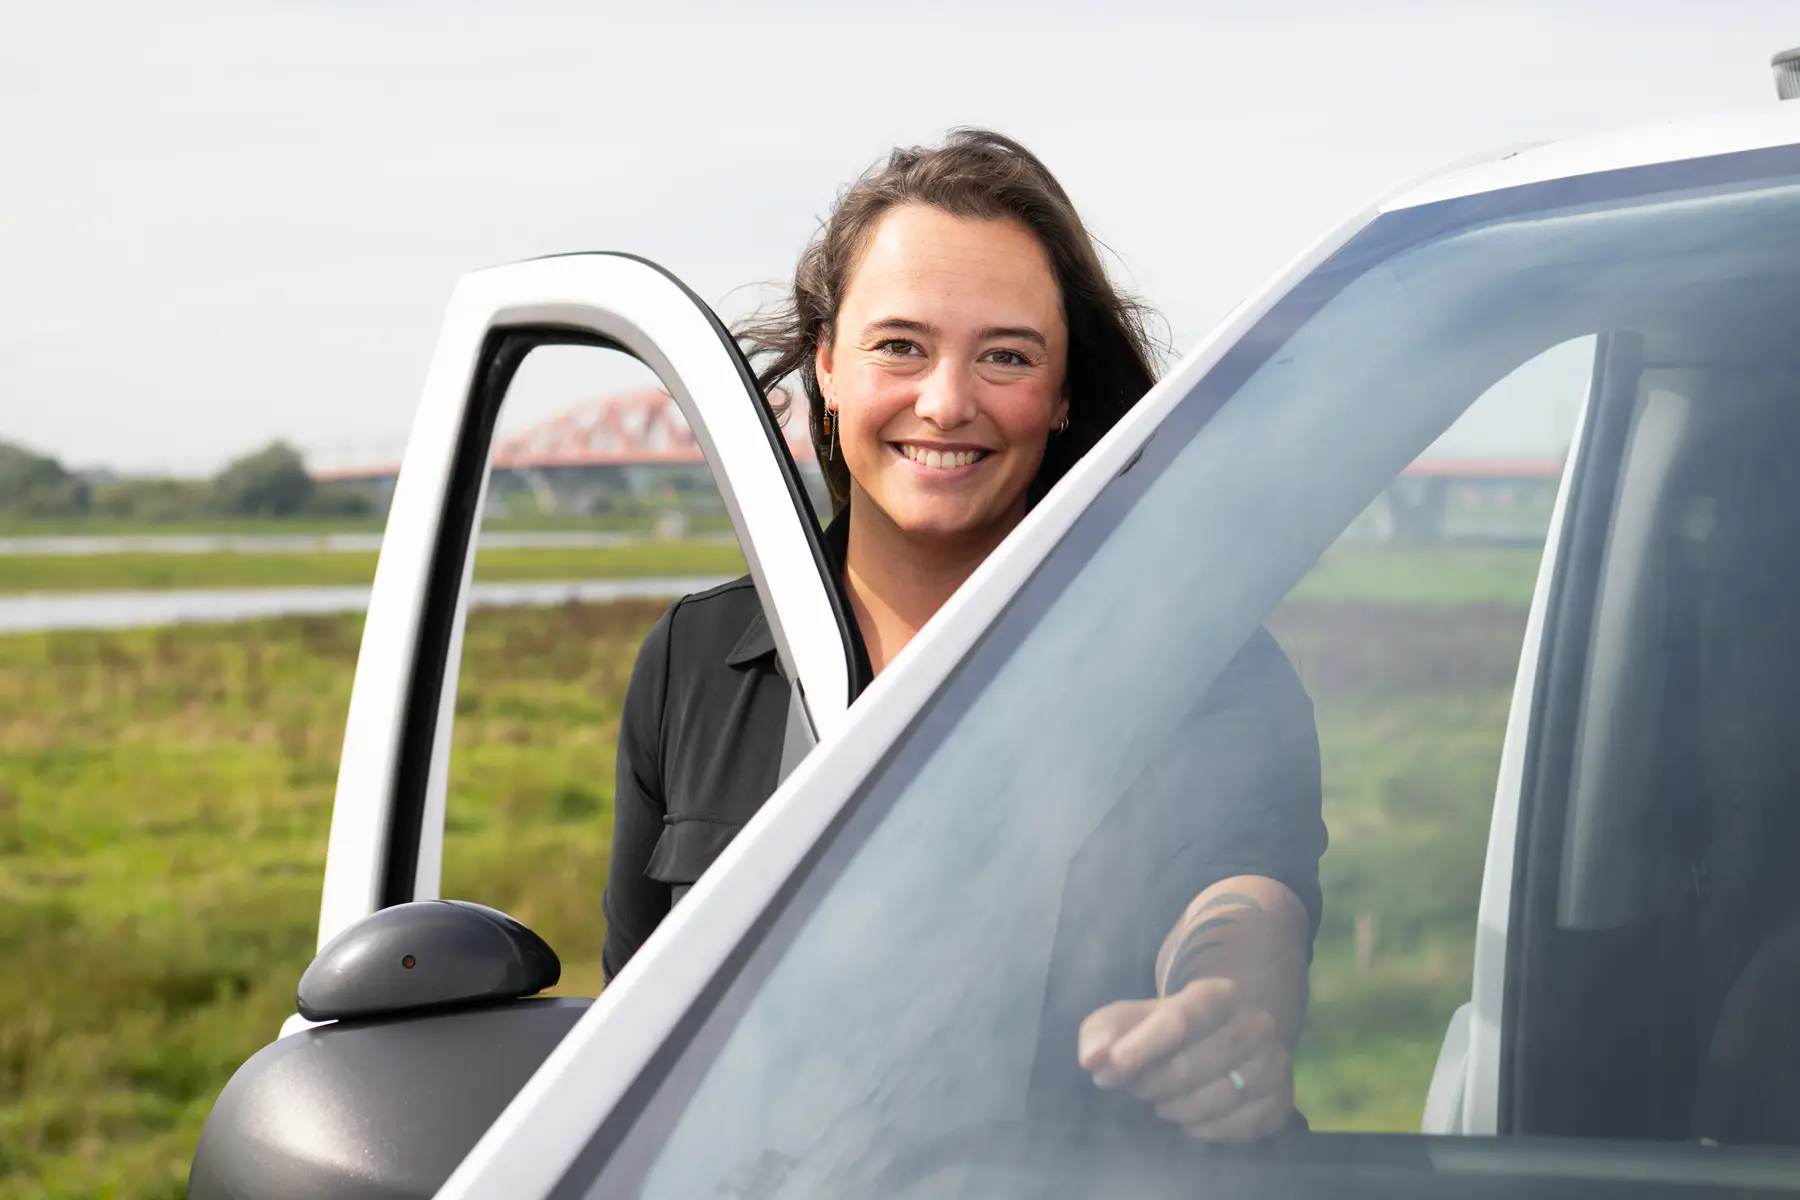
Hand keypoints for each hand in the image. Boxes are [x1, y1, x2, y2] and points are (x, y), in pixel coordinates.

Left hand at [1077, 977, 1293, 1141]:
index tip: (1109, 1071)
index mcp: (1219, 994)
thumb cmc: (1170, 1027)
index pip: (1179, 1021)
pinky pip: (1233, 1129)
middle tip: (1136, 1086)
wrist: (1226, 1036)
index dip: (1140, 1049)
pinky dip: (1201, 1129)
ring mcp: (1274, 1065)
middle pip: (1191, 1066)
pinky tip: (1190, 1116)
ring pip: (1212, 1102)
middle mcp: (1256, 1025)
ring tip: (1162, 1099)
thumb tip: (1093, 1059)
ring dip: (1173, 1108)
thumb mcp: (1135, 1017)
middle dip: (1151, 1083)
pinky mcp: (1280, 1102)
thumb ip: (1105, 1030)